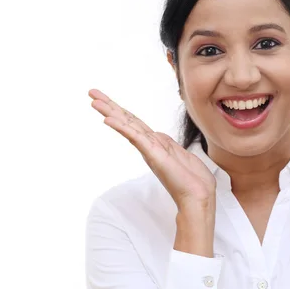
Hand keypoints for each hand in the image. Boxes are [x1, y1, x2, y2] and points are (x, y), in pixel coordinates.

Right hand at [88, 89, 216, 210]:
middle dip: (109, 105)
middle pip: (126, 120)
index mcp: (154, 143)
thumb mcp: (180, 154)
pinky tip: (108, 119)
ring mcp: (149, 149)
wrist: (198, 196)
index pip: (134, 122)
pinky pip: (135, 137)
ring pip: (127, 125)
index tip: (105, 100)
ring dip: (110, 112)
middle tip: (91, 93)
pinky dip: (122, 127)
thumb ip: (168, 144)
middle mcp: (148, 145)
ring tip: (93, 101)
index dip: (120, 110)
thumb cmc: (192, 179)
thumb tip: (158, 135)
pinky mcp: (153, 154)